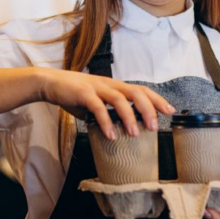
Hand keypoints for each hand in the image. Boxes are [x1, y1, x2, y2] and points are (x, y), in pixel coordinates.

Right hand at [35, 68, 175, 139]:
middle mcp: (109, 84)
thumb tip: (116, 130)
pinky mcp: (83, 93)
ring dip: (129, 117)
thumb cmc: (73, 94)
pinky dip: (106, 121)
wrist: (50, 83)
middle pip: (136, 91)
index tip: (169, 111)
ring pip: (119, 98)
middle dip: (148, 108)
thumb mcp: (94, 103)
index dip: (156, 99)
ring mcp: (96, 87)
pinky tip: (111, 134)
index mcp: (114, 85)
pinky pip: (98, 107)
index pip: (141, 89)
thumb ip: (107, 113)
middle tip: (154, 126)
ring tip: (135, 134)